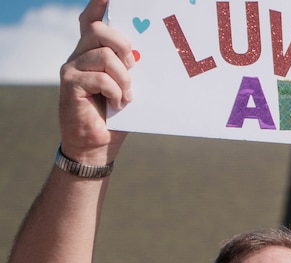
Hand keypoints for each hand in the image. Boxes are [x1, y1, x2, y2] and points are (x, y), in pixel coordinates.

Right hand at [60, 0, 132, 165]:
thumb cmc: (116, 118)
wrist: (96, 146)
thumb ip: (132, 69)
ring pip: (103, 55)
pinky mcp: (70, 84)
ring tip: (128, 95)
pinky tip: (119, 104)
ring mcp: (72, 68)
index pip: (91, 20)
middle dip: (122, 45)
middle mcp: (79, 55)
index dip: (98, 6)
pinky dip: (116, 92)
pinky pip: (100, 77)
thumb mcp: (128, 89)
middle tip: (134, 67)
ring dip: (124, 77)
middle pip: (98, 30)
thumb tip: (145, 55)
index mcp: (93, 53)